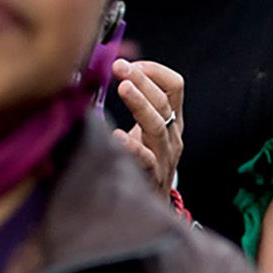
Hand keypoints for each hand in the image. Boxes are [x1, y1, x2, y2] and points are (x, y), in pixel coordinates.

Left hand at [111, 58, 184, 197]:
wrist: (153, 207)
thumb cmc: (143, 164)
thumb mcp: (145, 132)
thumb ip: (133, 108)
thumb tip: (98, 76)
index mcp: (173, 122)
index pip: (174, 87)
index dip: (154, 72)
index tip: (131, 64)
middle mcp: (172, 136)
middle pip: (164, 103)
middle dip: (142, 80)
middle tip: (120, 66)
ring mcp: (164, 157)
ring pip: (158, 126)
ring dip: (141, 104)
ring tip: (123, 88)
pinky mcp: (152, 177)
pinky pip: (145, 160)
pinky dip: (132, 146)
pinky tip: (116, 137)